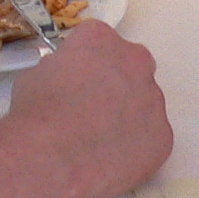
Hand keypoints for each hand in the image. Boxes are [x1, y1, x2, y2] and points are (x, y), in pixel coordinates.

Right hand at [0, 21, 172, 197]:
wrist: (50, 158)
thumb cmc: (36, 113)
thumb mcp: (35, 74)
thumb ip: (61, 69)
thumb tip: (66, 81)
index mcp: (100, 39)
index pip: (97, 43)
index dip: (84, 64)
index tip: (75, 81)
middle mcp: (134, 62)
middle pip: (129, 67)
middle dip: (114, 84)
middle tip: (91, 109)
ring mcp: (154, 100)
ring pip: (143, 104)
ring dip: (126, 116)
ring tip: (98, 140)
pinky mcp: (163, 137)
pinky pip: (151, 137)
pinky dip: (135, 146)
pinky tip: (110, 157)